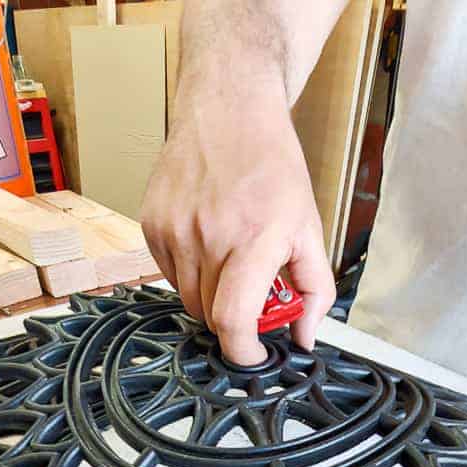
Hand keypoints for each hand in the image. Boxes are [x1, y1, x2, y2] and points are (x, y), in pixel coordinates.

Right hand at [141, 88, 334, 365]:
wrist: (228, 110)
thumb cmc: (273, 167)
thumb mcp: (309, 228)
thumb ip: (315, 289)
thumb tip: (305, 338)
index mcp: (254, 240)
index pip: (233, 322)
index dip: (243, 352)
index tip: (254, 356)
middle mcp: (208, 237)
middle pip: (210, 317)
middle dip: (233, 319)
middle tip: (252, 293)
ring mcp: (174, 230)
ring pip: (187, 300)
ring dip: (210, 295)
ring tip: (230, 259)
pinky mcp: (152, 224)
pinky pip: (168, 274)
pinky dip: (189, 272)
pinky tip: (206, 240)